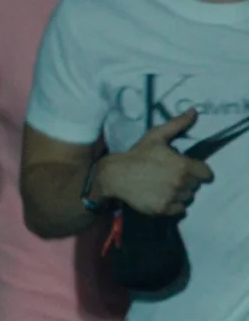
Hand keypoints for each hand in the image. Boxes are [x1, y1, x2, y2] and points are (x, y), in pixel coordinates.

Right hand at [93, 110, 214, 215]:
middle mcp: (181, 182)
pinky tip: (162, 196)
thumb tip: (194, 111)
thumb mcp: (156, 136)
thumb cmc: (136, 154)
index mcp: (183, 165)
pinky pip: (180, 209)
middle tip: (171, 176)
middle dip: (187, 180)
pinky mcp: (163, 209)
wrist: (114, 175)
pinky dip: (174, 204)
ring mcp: (172, 197)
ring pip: (188, 198)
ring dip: (181, 193)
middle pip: (196, 185)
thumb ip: (177, 124)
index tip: (187, 169)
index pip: (206, 173)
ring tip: (166, 186)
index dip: (198, 170)